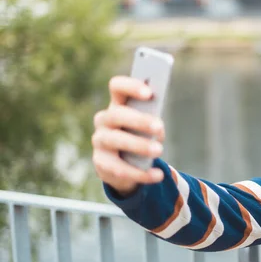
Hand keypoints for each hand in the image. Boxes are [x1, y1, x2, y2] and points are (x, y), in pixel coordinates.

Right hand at [92, 76, 165, 195]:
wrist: (127, 166)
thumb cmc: (141, 138)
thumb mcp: (148, 128)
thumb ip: (151, 122)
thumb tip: (157, 127)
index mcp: (118, 104)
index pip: (117, 87)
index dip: (131, 86)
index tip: (149, 93)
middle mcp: (104, 120)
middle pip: (117, 114)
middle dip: (139, 120)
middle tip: (159, 127)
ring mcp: (100, 141)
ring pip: (116, 140)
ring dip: (139, 145)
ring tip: (158, 151)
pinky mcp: (101, 163)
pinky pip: (119, 168)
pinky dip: (140, 173)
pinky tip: (156, 175)